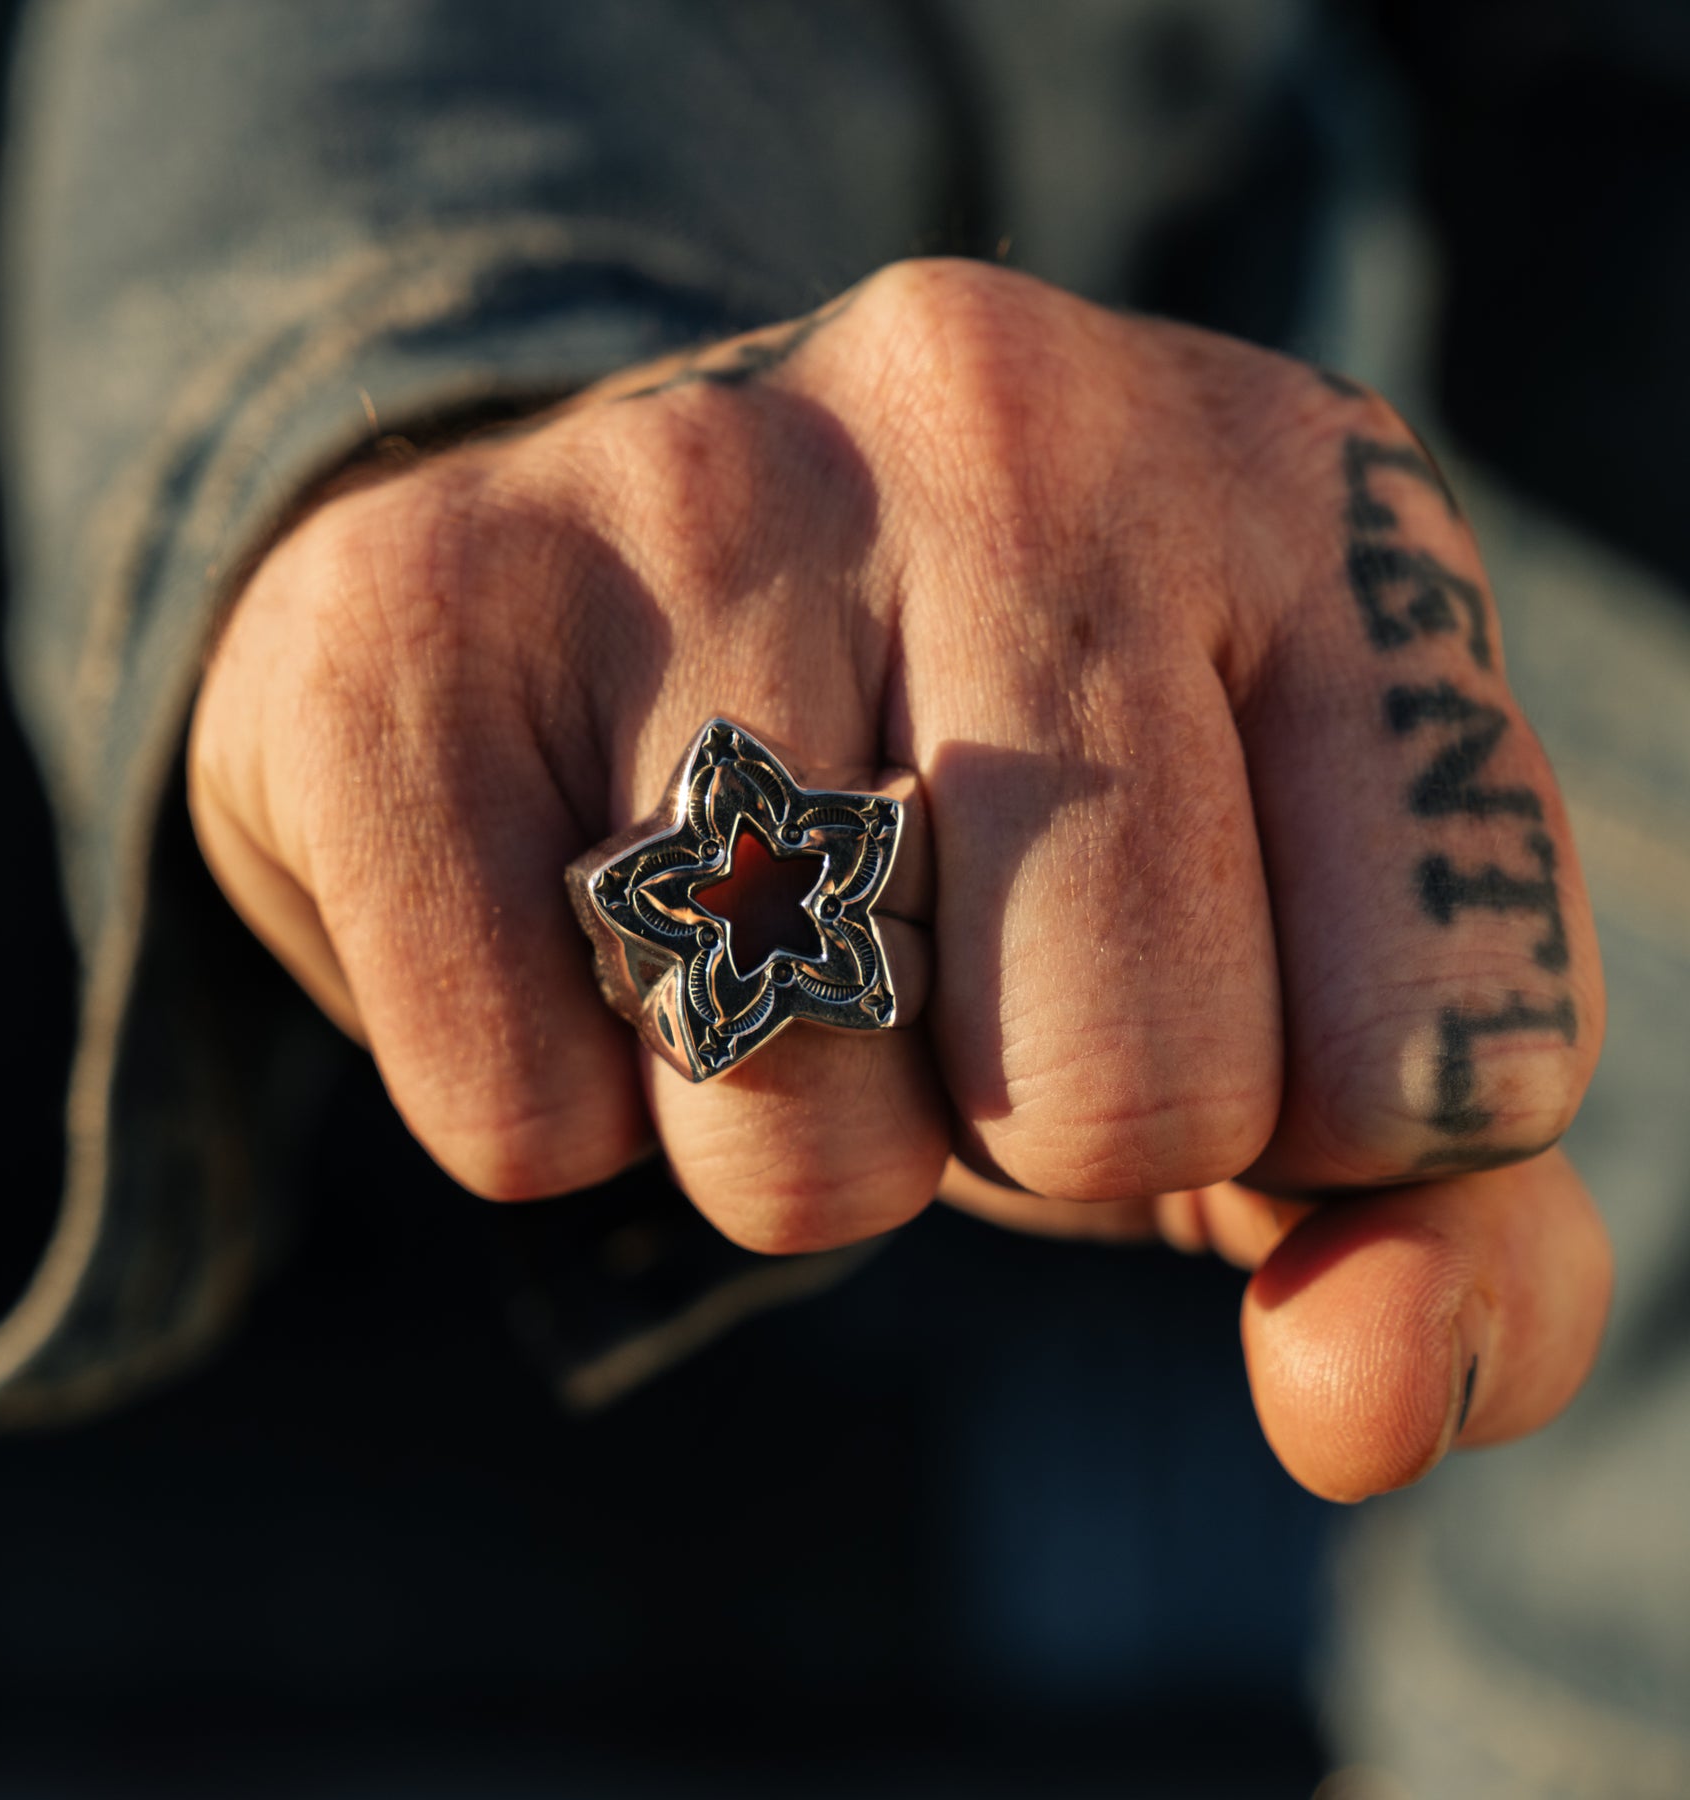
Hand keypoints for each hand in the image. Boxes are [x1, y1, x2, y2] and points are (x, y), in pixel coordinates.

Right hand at [189, 260, 1609, 1499]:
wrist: (603, 592)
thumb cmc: (980, 818)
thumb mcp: (1274, 978)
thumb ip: (1440, 1224)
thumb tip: (1371, 1410)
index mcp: (1294, 503)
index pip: (1433, 1059)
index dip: (1294, 1124)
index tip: (1190, 986)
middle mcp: (1010, 422)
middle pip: (1114, 1098)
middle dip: (1019, 1129)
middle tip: (932, 953)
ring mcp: (684, 488)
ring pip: (791, 1134)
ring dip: (787, 1136)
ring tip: (744, 915)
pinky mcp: (408, 618)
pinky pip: (525, 1122)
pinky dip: (560, 1103)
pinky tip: (560, 899)